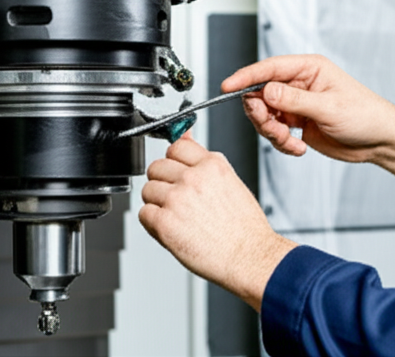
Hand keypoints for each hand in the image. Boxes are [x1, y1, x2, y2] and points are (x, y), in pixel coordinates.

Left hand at [139, 132, 296, 310]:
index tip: (177, 172)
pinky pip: (144, 214)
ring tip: (178, 218)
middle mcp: (193, 177)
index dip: (175, 162)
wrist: (250, 257)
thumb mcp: (231, 183)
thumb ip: (205, 162)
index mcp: (212, 165)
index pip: (176, 146)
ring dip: (158, 204)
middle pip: (157, 167)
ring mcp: (177, 198)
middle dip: (164, 183)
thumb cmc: (245, 228)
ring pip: (148, 190)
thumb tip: (185, 137)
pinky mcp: (165, 222)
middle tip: (179, 200)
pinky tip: (173, 230)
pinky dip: (154, 224)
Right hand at [222, 54, 394, 192]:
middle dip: (261, 114)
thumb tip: (266, 92)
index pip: (268, 68)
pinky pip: (275, 132)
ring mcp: (297, 105)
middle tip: (273, 127)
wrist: (379, 141)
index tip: (228, 87)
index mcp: (308, 69)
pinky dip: (282, 144)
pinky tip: (299, 148)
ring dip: (272, 133)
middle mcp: (299, 84)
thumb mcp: (328, 108)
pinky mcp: (298, 123)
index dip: (245, 77)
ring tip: (291, 142)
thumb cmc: (365, 116)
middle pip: (260, 94)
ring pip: (265, 116)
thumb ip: (294, 101)